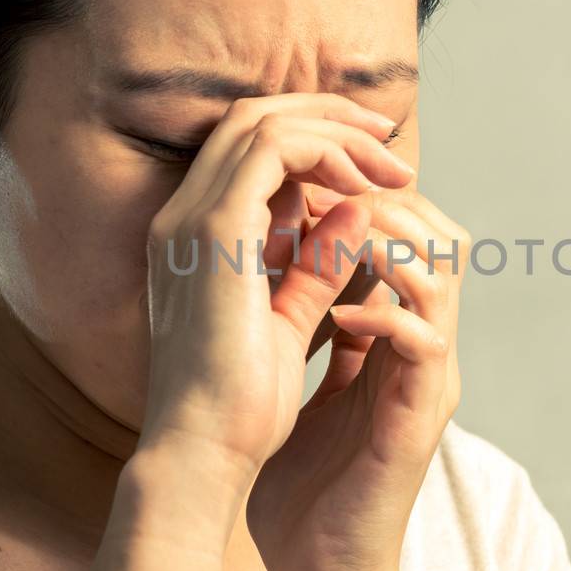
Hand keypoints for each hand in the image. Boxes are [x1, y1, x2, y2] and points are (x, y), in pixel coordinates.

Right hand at [137, 94, 415, 494]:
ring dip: (335, 132)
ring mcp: (190, 220)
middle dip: (328, 118)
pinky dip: (327, 154)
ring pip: (262, 122)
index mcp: (191, 237)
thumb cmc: (241, 405)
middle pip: (251, 118)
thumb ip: (313, 263)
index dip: (314, 138)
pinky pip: (274, 151)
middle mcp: (180, 217)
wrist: (206, 452)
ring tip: (389, 165)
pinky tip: (365, 188)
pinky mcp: (214, 232)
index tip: (373, 164)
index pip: (247, 148)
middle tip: (388, 139)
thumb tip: (353, 212)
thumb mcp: (288, 316)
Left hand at [245, 186, 467, 570]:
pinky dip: (382, 311)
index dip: (363, 196)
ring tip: (329, 240)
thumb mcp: (295, 371)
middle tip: (321, 198)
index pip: (407, 232)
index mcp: (394, 331)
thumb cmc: (297, 478)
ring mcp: (427, 378)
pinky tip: (336, 314)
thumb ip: (302, 307)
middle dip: (381, 201)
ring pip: (442, 272)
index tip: (301, 191)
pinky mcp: (419, 417)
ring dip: (385, 242)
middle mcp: (421, 346)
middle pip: (441, 234)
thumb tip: (280, 241)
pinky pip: (424, 340)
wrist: (316, 570)